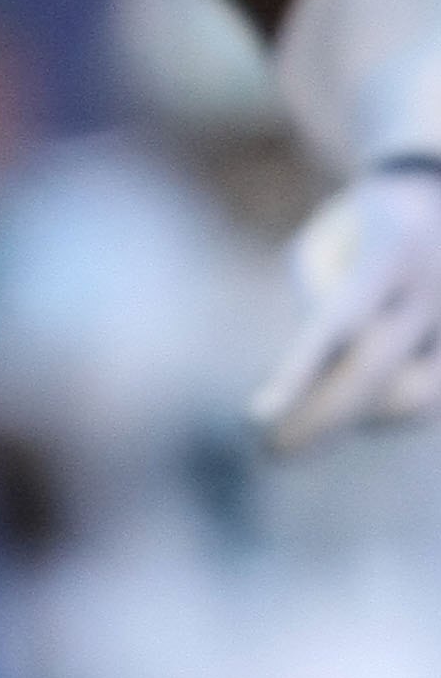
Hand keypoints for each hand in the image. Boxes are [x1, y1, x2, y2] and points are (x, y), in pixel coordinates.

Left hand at [252, 160, 440, 452]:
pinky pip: (437, 402)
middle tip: (271, 452)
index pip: (335, 325)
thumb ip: (320, 310)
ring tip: (327, 411)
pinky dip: (400, 412)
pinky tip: (371, 408)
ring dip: (367, 418)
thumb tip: (316, 389)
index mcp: (389, 251)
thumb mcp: (326, 245)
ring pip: (419, 401)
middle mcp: (434, 285)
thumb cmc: (365, 225)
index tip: (255, 420)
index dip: (296, 377)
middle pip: (374, 370)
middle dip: (322, 418)